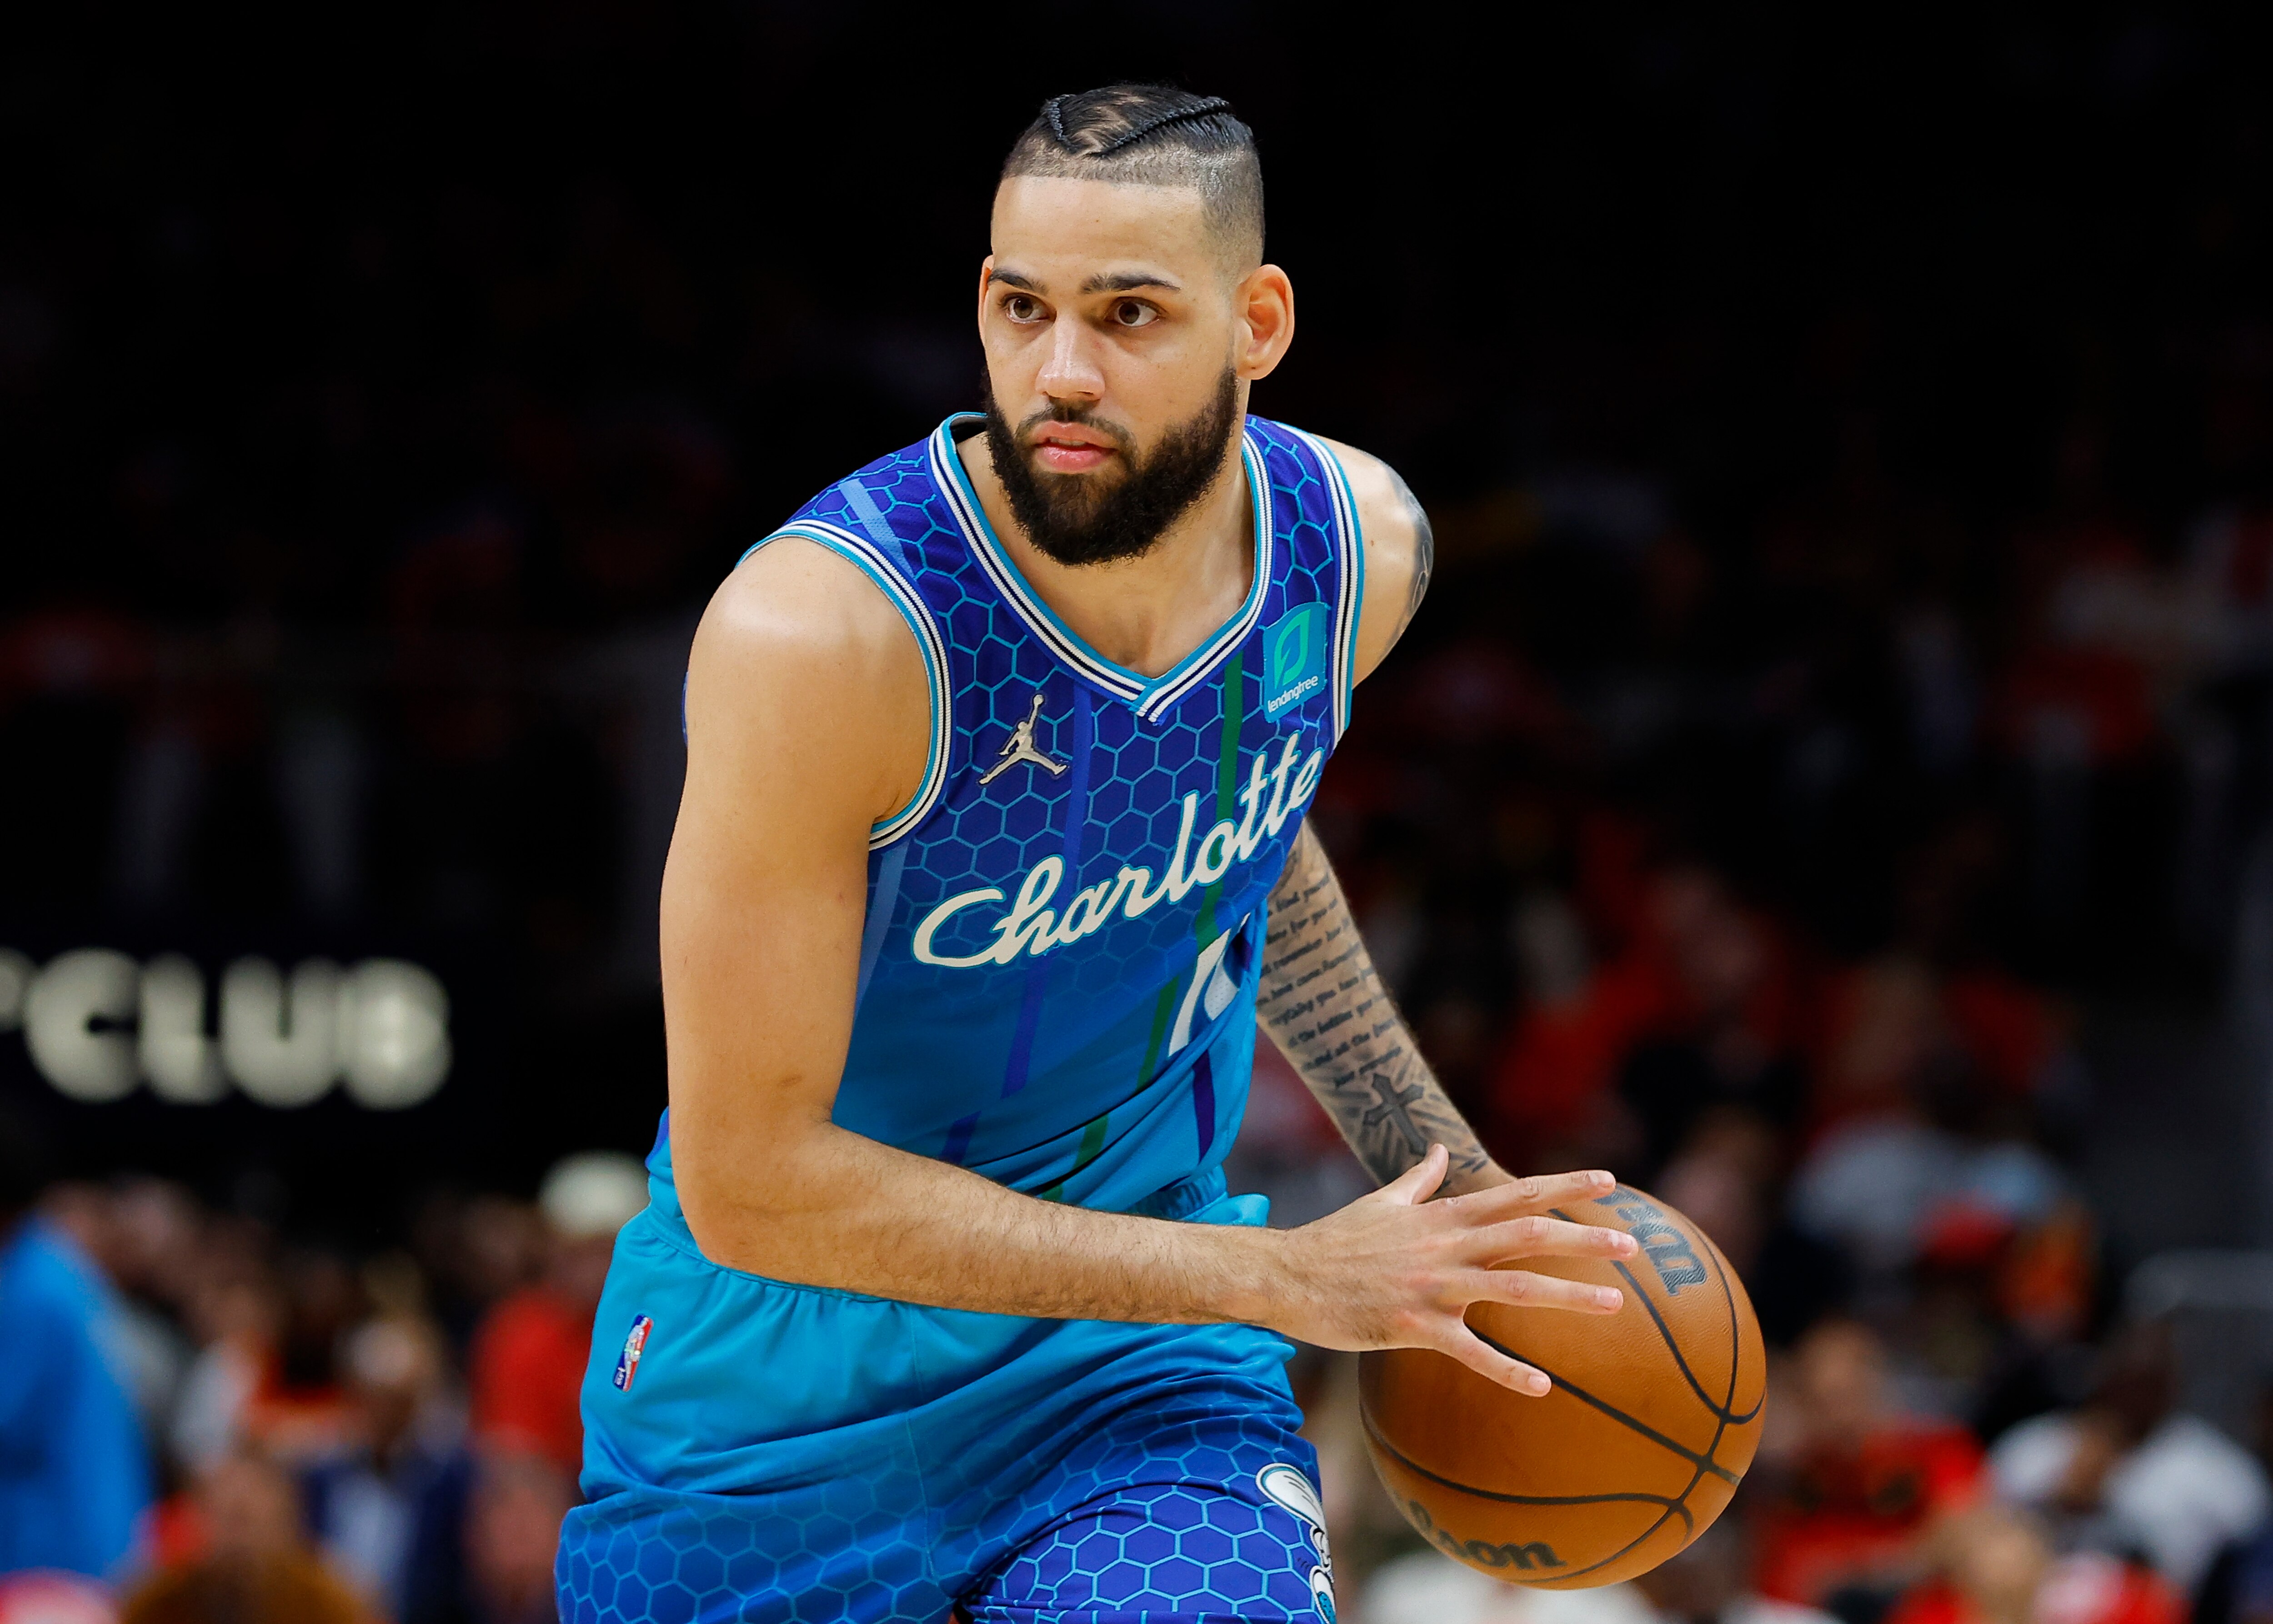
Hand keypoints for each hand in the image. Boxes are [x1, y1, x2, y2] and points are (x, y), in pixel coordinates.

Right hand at [1261, 1144, 1638, 1393]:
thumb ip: (1420, 1177)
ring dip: (1568, 1296)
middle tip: (1634, 1245)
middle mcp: (1447, 1245)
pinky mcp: (1415, 1326)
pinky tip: (1543, 1386)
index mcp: (1443, 1215)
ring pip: (1513, 1288)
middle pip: (1528, 1234)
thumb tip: (1443, 1149)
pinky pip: (1470, 1351)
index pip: (1516, 1193)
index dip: (1564, 1186)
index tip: (1608, 1181)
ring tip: (1616, 1304)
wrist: (1288, 1275)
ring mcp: (1433, 1286)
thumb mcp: (1382, 1200)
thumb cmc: (1336, 1239)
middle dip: (1584, 1238)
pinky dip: (1508, 1370)